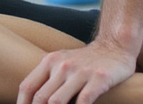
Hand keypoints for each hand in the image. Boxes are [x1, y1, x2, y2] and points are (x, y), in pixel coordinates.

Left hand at [17, 40, 135, 103]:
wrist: (115, 45)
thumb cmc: (86, 61)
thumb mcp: (62, 62)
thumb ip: (48, 78)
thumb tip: (33, 101)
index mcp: (50, 61)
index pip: (27, 86)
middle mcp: (63, 65)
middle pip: (41, 98)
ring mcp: (81, 72)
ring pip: (57, 102)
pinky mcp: (99, 78)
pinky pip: (83, 102)